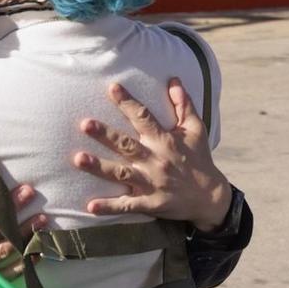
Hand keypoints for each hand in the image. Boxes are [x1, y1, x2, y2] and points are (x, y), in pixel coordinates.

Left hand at [73, 79, 232, 231]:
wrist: (210, 197)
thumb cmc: (199, 159)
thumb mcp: (196, 130)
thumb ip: (184, 105)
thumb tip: (173, 81)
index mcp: (164, 140)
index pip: (143, 117)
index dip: (127, 102)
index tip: (112, 88)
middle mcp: (155, 160)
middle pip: (126, 145)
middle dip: (105, 134)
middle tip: (85, 124)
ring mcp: (151, 183)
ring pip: (121, 173)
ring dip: (99, 167)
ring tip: (78, 159)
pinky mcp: (150, 203)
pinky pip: (127, 205)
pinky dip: (109, 207)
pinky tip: (90, 206)